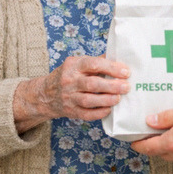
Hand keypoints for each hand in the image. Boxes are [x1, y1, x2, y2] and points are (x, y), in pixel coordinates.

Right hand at [13, 55, 129, 132]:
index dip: (111, 68)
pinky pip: (86, 114)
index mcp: (74, 65)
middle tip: (126, 87)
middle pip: (92, 84)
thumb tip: (119, 59)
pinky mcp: (70, 111)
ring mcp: (69, 97)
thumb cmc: (69, 76)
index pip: (93, 64)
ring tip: (119, 99)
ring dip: (106, 100)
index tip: (126, 72)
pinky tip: (109, 110)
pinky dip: (99, 113)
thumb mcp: (78, 63)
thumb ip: (97, 61)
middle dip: (111, 86)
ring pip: (88, 100)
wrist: (46, 94)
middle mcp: (69, 81)